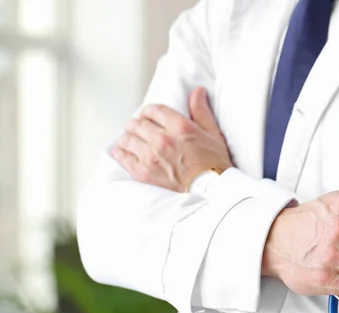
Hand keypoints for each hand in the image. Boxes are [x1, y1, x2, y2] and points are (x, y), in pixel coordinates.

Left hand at [111, 87, 232, 191]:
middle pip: (137, 123)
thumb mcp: (213, 133)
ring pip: (127, 139)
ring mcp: (151, 157)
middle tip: (138, 127)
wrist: (212, 191)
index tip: (148, 115)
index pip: (154, 110)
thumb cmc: (215, 164)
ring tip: (129, 139)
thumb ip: (201, 110)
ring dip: (127, 137)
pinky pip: (123, 157)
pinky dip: (121, 152)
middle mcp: (162, 139)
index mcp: (179, 127)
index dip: (149, 111)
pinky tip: (122, 152)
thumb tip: (197, 91)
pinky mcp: (143, 173)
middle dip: (137, 124)